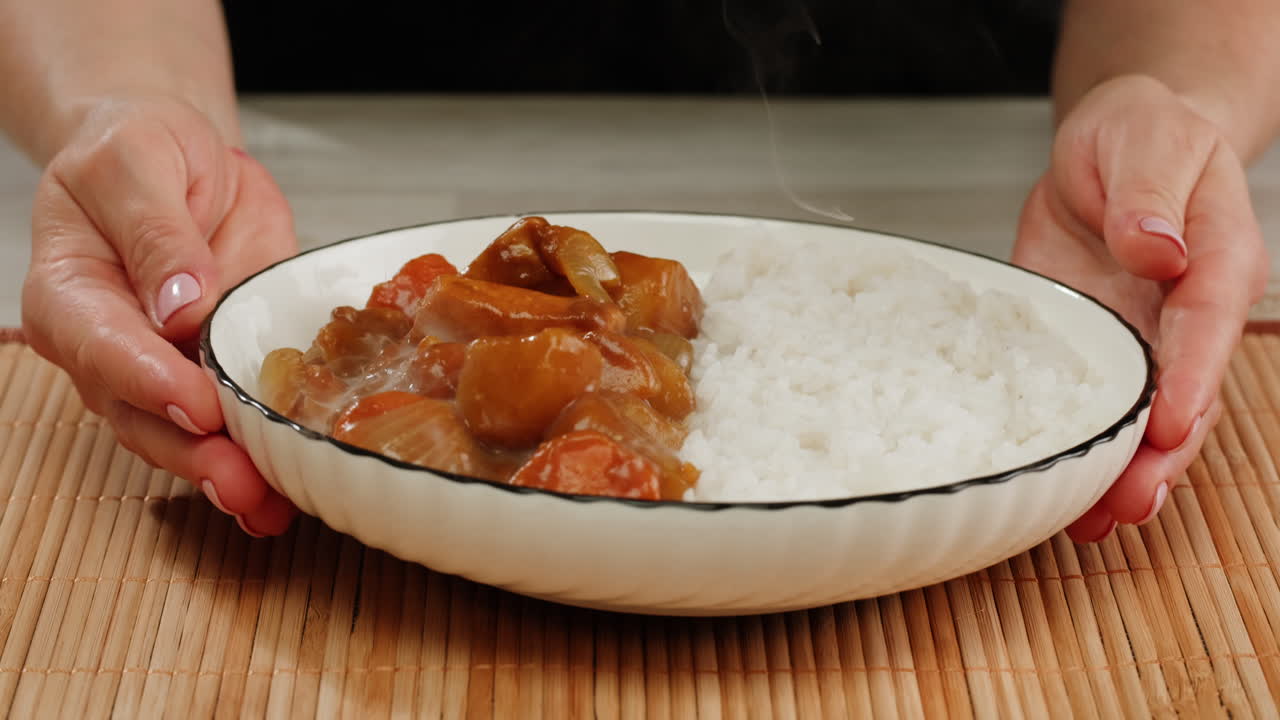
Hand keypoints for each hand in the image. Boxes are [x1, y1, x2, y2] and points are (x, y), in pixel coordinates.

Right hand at [21, 97, 299, 535]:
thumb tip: (179, 301)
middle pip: (141, 414)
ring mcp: (167, 368)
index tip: (194, 402)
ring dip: (228, 472)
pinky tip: (287, 488)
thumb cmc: (140, 150)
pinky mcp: (221, 371)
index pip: (102, 346)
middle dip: (193, 452)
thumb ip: (155, 230)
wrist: (179, 157)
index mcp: (72, 294)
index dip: (147, 379)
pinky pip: (235, 422)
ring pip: (185, 436)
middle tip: (240, 481)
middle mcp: (112, 347)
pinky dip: (259, 456)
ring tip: (269, 503)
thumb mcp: (139, 160)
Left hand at [1013, 75, 1268, 542]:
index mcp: (1213, 265)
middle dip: (1159, 455)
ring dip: (1120, 470)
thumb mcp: (1146, 141)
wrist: (1112, 143)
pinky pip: (1086, 402)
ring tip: (1093, 520)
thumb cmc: (1144, 134)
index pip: (1203, 331)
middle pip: (1180, 398)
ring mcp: (1134, 338)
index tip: (1167, 425)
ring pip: (1138, 418)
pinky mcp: (1086, 347)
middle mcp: (1179, 317)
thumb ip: (1150, 195)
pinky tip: (1059, 491)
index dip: (1188, 381)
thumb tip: (1157, 247)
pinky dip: (1077, 445)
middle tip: (1130, 502)